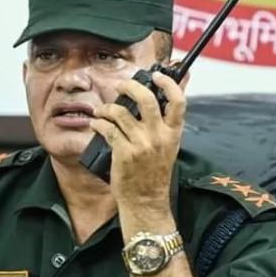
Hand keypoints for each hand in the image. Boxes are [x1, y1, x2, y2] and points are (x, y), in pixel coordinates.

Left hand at [89, 70, 186, 212]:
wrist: (146, 201)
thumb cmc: (154, 174)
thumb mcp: (168, 147)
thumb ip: (166, 124)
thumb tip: (164, 101)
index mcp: (173, 133)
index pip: (178, 101)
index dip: (167, 83)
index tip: (156, 75)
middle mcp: (159, 136)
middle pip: (146, 99)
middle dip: (130, 86)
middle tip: (121, 85)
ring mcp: (141, 144)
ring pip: (120, 113)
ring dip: (107, 108)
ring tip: (102, 110)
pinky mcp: (124, 152)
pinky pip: (108, 128)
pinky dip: (99, 123)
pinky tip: (97, 124)